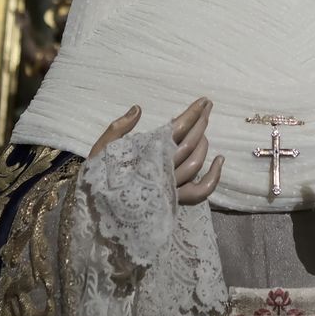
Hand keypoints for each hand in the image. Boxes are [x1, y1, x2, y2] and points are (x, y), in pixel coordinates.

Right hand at [88, 99, 224, 205]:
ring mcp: (170, 188)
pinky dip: (213, 177)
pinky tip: (219, 161)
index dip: (192, 114)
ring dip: (204, 144)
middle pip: (190, 144)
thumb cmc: (96, 179)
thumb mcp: (100, 150)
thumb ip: (118, 129)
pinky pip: (200, 192)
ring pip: (196, 164)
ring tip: (204, 130)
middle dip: (201, 123)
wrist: (95, 215)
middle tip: (207, 108)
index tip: (204, 101)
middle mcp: (162, 171)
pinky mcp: (174, 202)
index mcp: (145, 155)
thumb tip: (138, 109)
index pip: (176, 130)